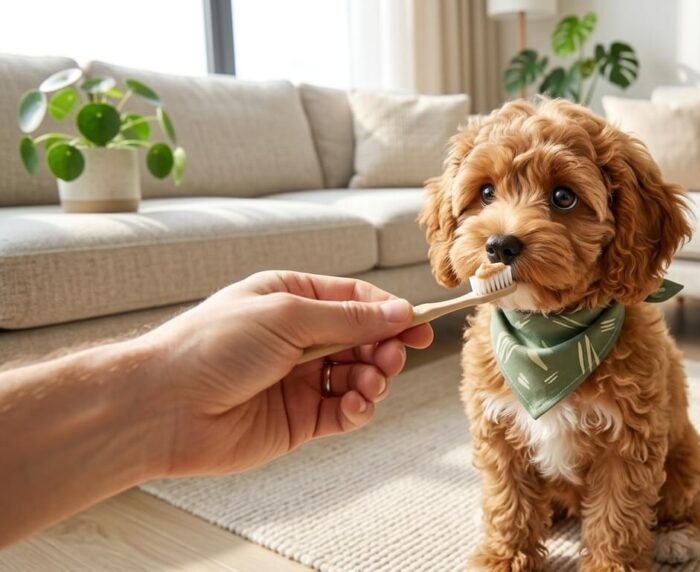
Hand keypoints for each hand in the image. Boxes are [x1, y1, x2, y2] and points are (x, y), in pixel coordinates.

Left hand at [138, 271, 432, 476]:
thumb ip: (348, 318)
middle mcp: (298, 339)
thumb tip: (399, 312)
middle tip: (390, 357)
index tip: (420, 325)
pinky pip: (345, 412)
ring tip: (368, 383)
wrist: (163, 407)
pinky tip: (355, 405)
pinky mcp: (299, 420)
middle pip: (364, 340)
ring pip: (360, 376)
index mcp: (291, 299)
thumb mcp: (287, 315)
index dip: (391, 313)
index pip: (355, 301)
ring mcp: (299, 380)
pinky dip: (359, 409)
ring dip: (374, 379)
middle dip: (384, 348)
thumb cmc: (212, 346)